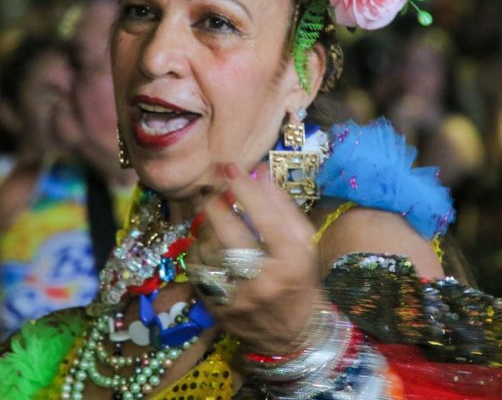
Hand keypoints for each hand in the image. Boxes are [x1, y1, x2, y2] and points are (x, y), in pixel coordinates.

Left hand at [187, 163, 319, 354]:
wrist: (292, 335)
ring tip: (208, 214)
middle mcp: (265, 280)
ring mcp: (239, 298)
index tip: (229, 167)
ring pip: (209, 249)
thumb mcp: (304, 243)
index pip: (265, 216)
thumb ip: (283, 207)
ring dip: (204, 225)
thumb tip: (259, 171)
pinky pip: (197, 271)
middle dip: (213, 202)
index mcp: (293, 260)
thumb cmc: (301, 280)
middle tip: (208, 188)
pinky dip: (196, 250)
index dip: (244, 188)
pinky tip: (204, 241)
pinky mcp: (218, 310)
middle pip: (229, 231)